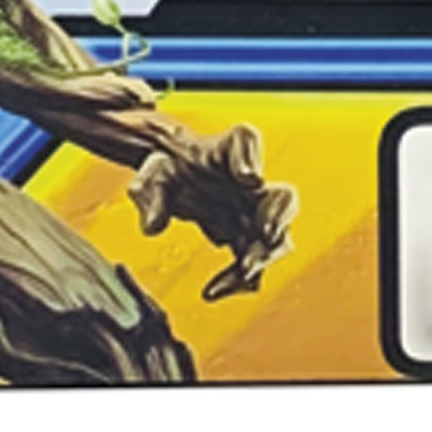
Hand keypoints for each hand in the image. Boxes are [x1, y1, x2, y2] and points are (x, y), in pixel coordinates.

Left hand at [135, 117, 294, 303]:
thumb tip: (154, 224)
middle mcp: (248, 181)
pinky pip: (254, 264)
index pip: (244, 140)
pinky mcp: (244, 238)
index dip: (251, 158)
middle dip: (277, 221)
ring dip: (263, 260)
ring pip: (277, 237)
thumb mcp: (150, 177)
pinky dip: (239, 281)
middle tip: (261, 239)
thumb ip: (149, 197)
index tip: (249, 177)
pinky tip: (212, 291)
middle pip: (282, 197)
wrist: (171, 178)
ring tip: (238, 276)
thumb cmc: (166, 168)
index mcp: (224, 150)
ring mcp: (251, 212)